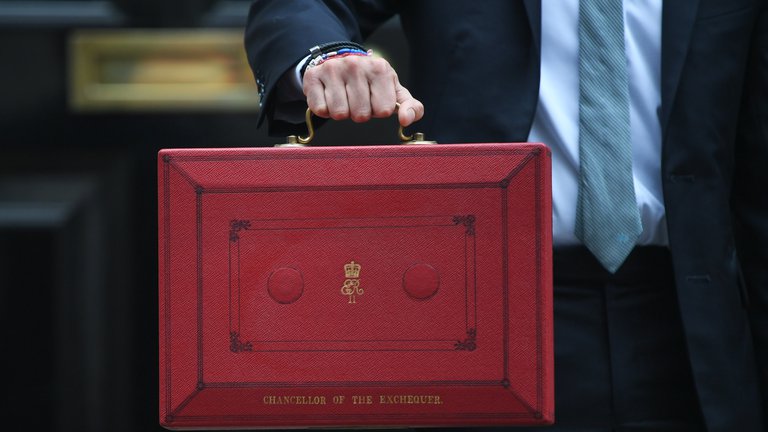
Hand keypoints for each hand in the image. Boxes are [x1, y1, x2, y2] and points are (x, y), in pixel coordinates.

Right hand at [302, 55, 423, 126]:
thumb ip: (411, 107)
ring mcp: (332, 69)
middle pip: (361, 115)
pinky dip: (324, 110)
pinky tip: (328, 96)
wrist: (339, 62)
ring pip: (340, 114)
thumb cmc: (370, 82)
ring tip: (343, 98)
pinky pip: (320, 110)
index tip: (374, 99)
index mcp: (380, 68)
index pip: (384, 110)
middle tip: (356, 99)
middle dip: (359, 113)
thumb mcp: (393, 91)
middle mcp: (355, 64)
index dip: (378, 110)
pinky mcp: (313, 76)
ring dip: (342, 113)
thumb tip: (406, 120)